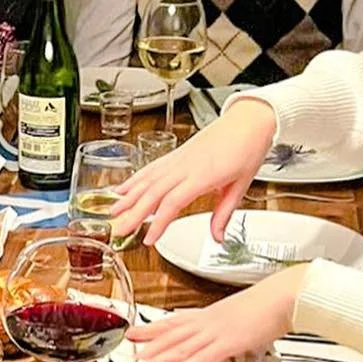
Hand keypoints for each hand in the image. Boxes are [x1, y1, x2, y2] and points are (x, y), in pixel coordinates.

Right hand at [112, 98, 278, 246]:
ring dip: (128, 196)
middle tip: (119, 230)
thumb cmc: (247, 149)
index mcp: (203, 175)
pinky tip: (123, 188)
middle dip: (133, 213)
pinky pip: (151, 168)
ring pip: (147, 179)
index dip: (158, 222)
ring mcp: (178, 159)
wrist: (249, 122)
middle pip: (153, 191)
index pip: (173, 201)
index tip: (149, 239)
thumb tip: (217, 237)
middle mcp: (185, 166)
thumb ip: (224, 214)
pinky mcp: (176, 155)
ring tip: (113, 212)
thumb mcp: (241, 187)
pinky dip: (134, 179)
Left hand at [126, 265, 306, 361]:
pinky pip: (203, 356)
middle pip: (172, 332)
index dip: (152, 327)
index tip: (135, 331)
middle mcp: (208, 321)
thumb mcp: (238, 314)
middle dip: (148, 341)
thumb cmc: (266, 305)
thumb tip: (222, 337)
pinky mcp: (230, 342)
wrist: (283, 296)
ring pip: (182, 345)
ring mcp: (217, 331)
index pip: (174, 321)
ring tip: (142, 361)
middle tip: (128, 347)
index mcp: (210, 314)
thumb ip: (225, 326)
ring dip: (161, 354)